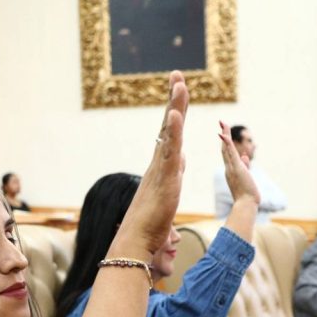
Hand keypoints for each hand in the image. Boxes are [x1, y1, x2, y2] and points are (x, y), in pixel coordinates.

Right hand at [115, 71, 188, 255]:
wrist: (136, 241)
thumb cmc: (150, 225)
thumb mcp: (168, 195)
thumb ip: (173, 177)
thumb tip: (180, 161)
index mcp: (162, 167)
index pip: (171, 134)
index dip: (175, 112)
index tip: (178, 91)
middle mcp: (159, 163)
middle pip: (169, 125)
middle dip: (174, 99)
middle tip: (178, 75)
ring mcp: (161, 169)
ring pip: (169, 132)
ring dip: (175, 106)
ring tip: (180, 84)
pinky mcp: (165, 179)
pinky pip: (170, 151)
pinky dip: (174, 131)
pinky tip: (176, 113)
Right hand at [218, 121, 260, 205]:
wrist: (246, 204)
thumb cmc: (247, 194)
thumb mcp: (246, 177)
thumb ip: (245, 166)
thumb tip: (246, 157)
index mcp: (231, 170)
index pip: (228, 154)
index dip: (225, 143)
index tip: (224, 133)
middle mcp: (228, 168)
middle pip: (224, 148)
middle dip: (223, 135)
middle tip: (221, 123)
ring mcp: (231, 167)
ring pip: (226, 148)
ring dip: (224, 134)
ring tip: (222, 123)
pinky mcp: (236, 167)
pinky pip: (230, 152)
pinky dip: (226, 142)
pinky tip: (223, 133)